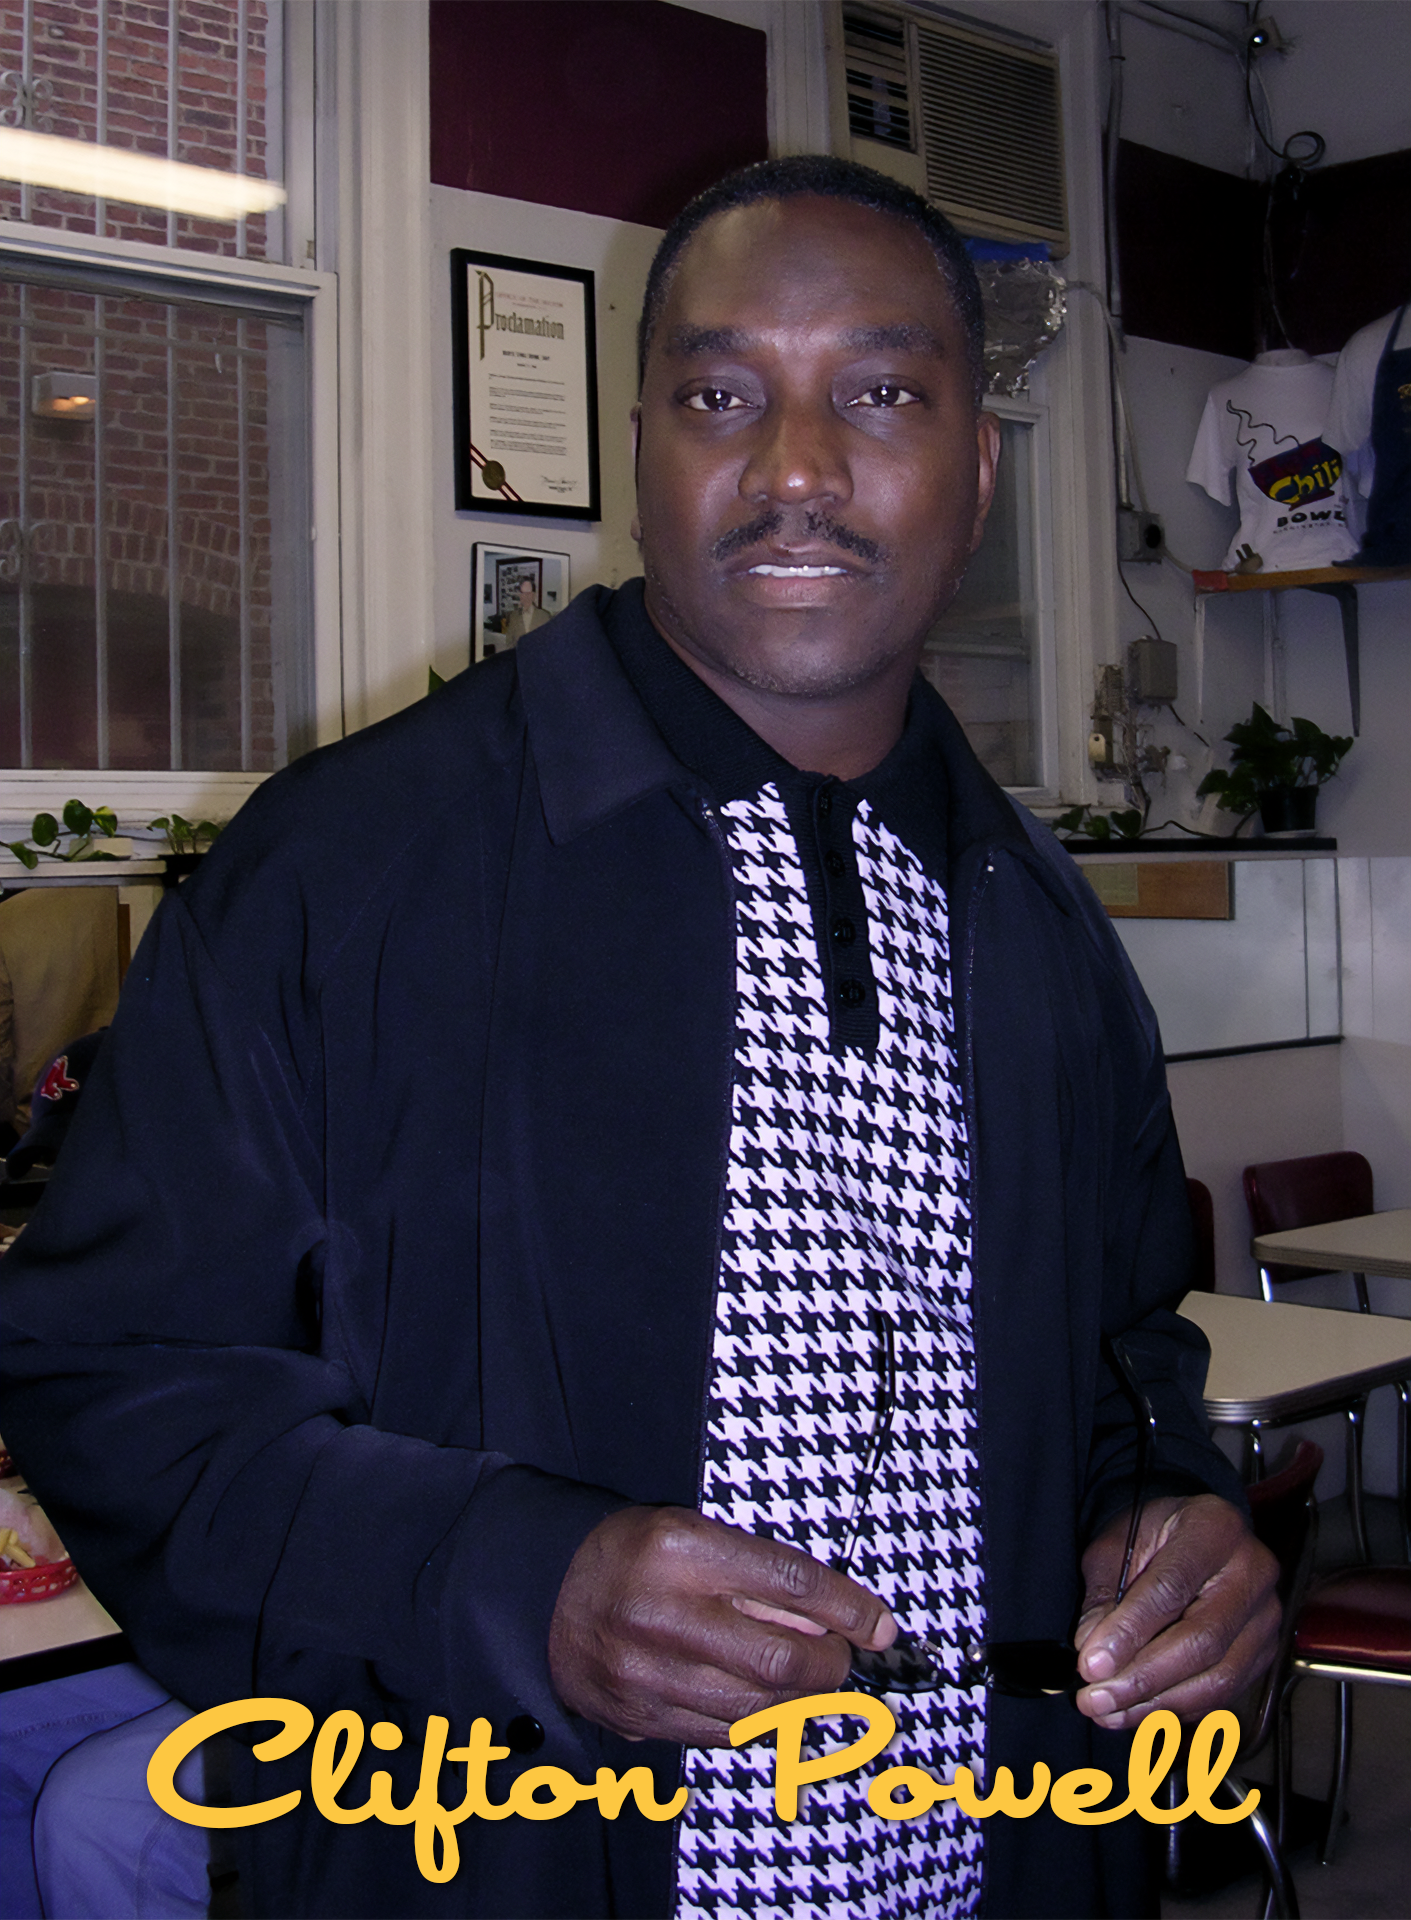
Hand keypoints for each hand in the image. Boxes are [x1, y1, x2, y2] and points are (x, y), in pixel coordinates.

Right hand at [547, 1505, 895, 1746]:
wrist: (546, 1595)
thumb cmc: (633, 1554)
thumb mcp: (695, 1532)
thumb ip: (759, 1574)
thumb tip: (831, 1623)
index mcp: (681, 1549)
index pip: (789, 1581)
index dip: (848, 1607)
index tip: (880, 1625)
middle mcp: (663, 1613)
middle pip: (780, 1658)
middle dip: (830, 1665)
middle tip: (840, 1657)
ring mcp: (649, 1674)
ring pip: (758, 1708)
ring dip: (803, 1700)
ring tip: (809, 1680)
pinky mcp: (641, 1718)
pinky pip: (723, 1734)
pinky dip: (760, 1721)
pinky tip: (767, 1702)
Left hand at [1073, 1494, 1278, 1729]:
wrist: (1192, 1534)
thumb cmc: (1153, 1534)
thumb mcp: (1117, 1544)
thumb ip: (1105, 1593)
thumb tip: (1092, 1646)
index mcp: (1214, 1528)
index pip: (1171, 1589)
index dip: (1130, 1632)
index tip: (1092, 1664)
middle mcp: (1252, 1570)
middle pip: (1202, 1640)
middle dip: (1142, 1678)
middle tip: (1096, 1699)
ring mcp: (1265, 1614)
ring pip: (1218, 1676)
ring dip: (1159, 1704)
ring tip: (1110, 1713)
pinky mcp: (1265, 1650)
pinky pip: (1226, 1692)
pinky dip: (1180, 1710)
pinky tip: (1140, 1712)